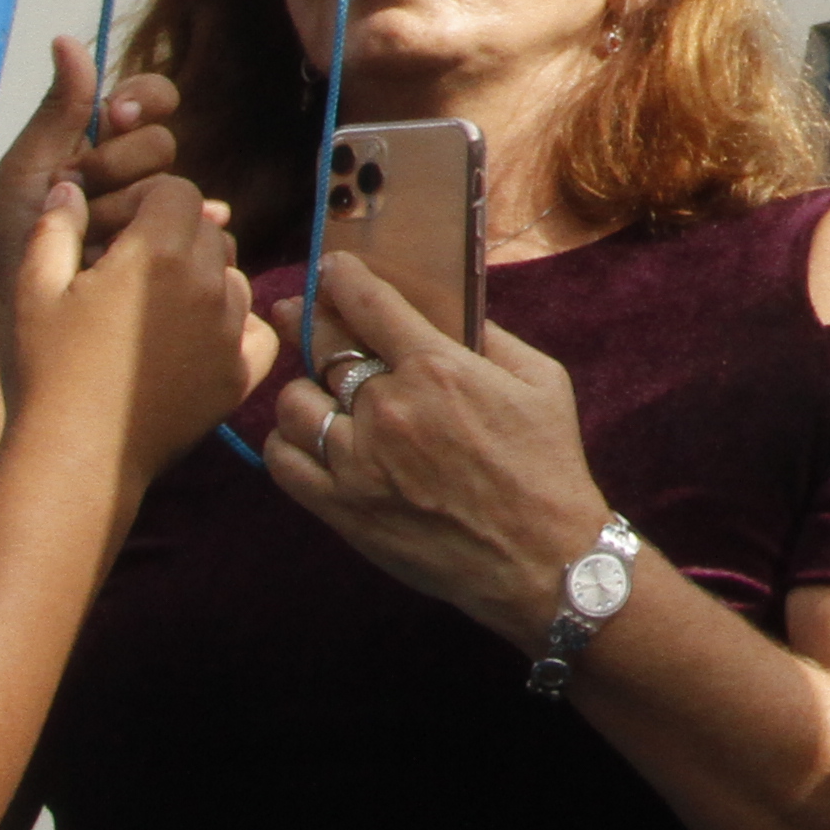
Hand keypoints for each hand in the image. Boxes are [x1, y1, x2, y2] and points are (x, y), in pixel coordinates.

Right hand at [11, 170, 276, 466]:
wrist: (75, 457)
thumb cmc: (46, 371)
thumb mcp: (32, 289)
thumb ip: (56, 227)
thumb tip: (71, 187)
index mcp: (159, 252)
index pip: (178, 192)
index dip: (147, 202)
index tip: (119, 229)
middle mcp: (208, 283)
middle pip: (209, 233)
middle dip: (173, 238)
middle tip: (129, 272)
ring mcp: (230, 330)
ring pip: (232, 278)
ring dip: (202, 281)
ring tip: (153, 311)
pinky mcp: (240, 374)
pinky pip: (255, 330)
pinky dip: (232, 327)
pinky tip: (195, 339)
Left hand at [257, 250, 614, 640]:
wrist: (540, 558)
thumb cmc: (547, 466)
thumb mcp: (542, 381)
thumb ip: (491, 338)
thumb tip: (451, 309)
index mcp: (438, 368)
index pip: (368, 304)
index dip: (342, 279)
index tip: (332, 270)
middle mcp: (389, 407)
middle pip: (322, 345)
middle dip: (307, 319)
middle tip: (298, 312)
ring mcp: (358, 460)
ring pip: (293, 403)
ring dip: (303, 391)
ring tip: (318, 394)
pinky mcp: (342, 507)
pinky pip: (283, 460)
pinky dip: (288, 442)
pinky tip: (308, 438)